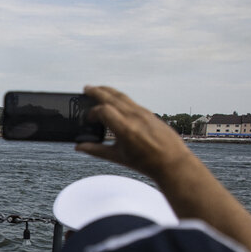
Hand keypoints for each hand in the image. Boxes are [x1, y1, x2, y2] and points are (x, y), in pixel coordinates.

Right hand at [76, 86, 196, 180]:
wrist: (171, 161)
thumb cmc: (145, 162)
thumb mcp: (118, 157)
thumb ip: (96, 150)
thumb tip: (79, 147)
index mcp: (125, 129)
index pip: (103, 111)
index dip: (92, 113)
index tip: (88, 120)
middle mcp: (134, 117)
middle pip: (111, 97)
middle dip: (97, 91)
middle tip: (86, 88)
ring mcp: (142, 113)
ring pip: (122, 96)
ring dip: (108, 91)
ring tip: (98, 89)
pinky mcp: (148, 113)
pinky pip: (130, 101)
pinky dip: (119, 98)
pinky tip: (114, 100)